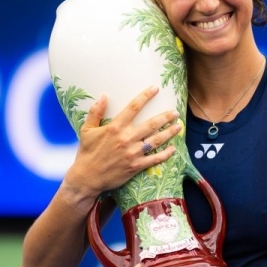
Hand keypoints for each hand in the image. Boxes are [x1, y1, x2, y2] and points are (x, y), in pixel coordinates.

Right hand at [62, 86, 181, 202]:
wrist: (87, 178)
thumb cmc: (86, 153)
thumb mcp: (86, 130)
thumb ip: (95, 112)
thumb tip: (103, 96)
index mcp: (115, 127)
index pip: (134, 107)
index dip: (146, 96)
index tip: (155, 88)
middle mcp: (126, 138)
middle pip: (152, 124)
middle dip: (166, 117)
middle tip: (176, 112)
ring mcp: (133, 152)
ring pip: (157, 140)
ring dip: (170, 133)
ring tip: (179, 127)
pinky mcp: (136, 166)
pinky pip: (155, 159)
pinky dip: (166, 154)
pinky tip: (173, 149)